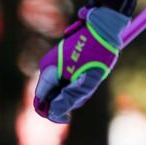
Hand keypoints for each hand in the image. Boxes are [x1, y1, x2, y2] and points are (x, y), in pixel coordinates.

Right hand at [33, 6, 128, 123]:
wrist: (105, 26)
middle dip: (65, 101)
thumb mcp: (89, 78)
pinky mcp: (60, 60)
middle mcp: (47, 66)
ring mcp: (53, 62)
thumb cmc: (99, 51)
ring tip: (88, 81)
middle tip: (85, 94)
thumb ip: (72, 95)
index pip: (40, 101)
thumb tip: (55, 111)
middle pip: (49, 96)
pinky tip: (86, 76)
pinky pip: (62, 79)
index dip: (51, 113)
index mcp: (50, 71)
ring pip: (57, 88)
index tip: (67, 118)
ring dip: (71, 92)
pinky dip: (73, 84)